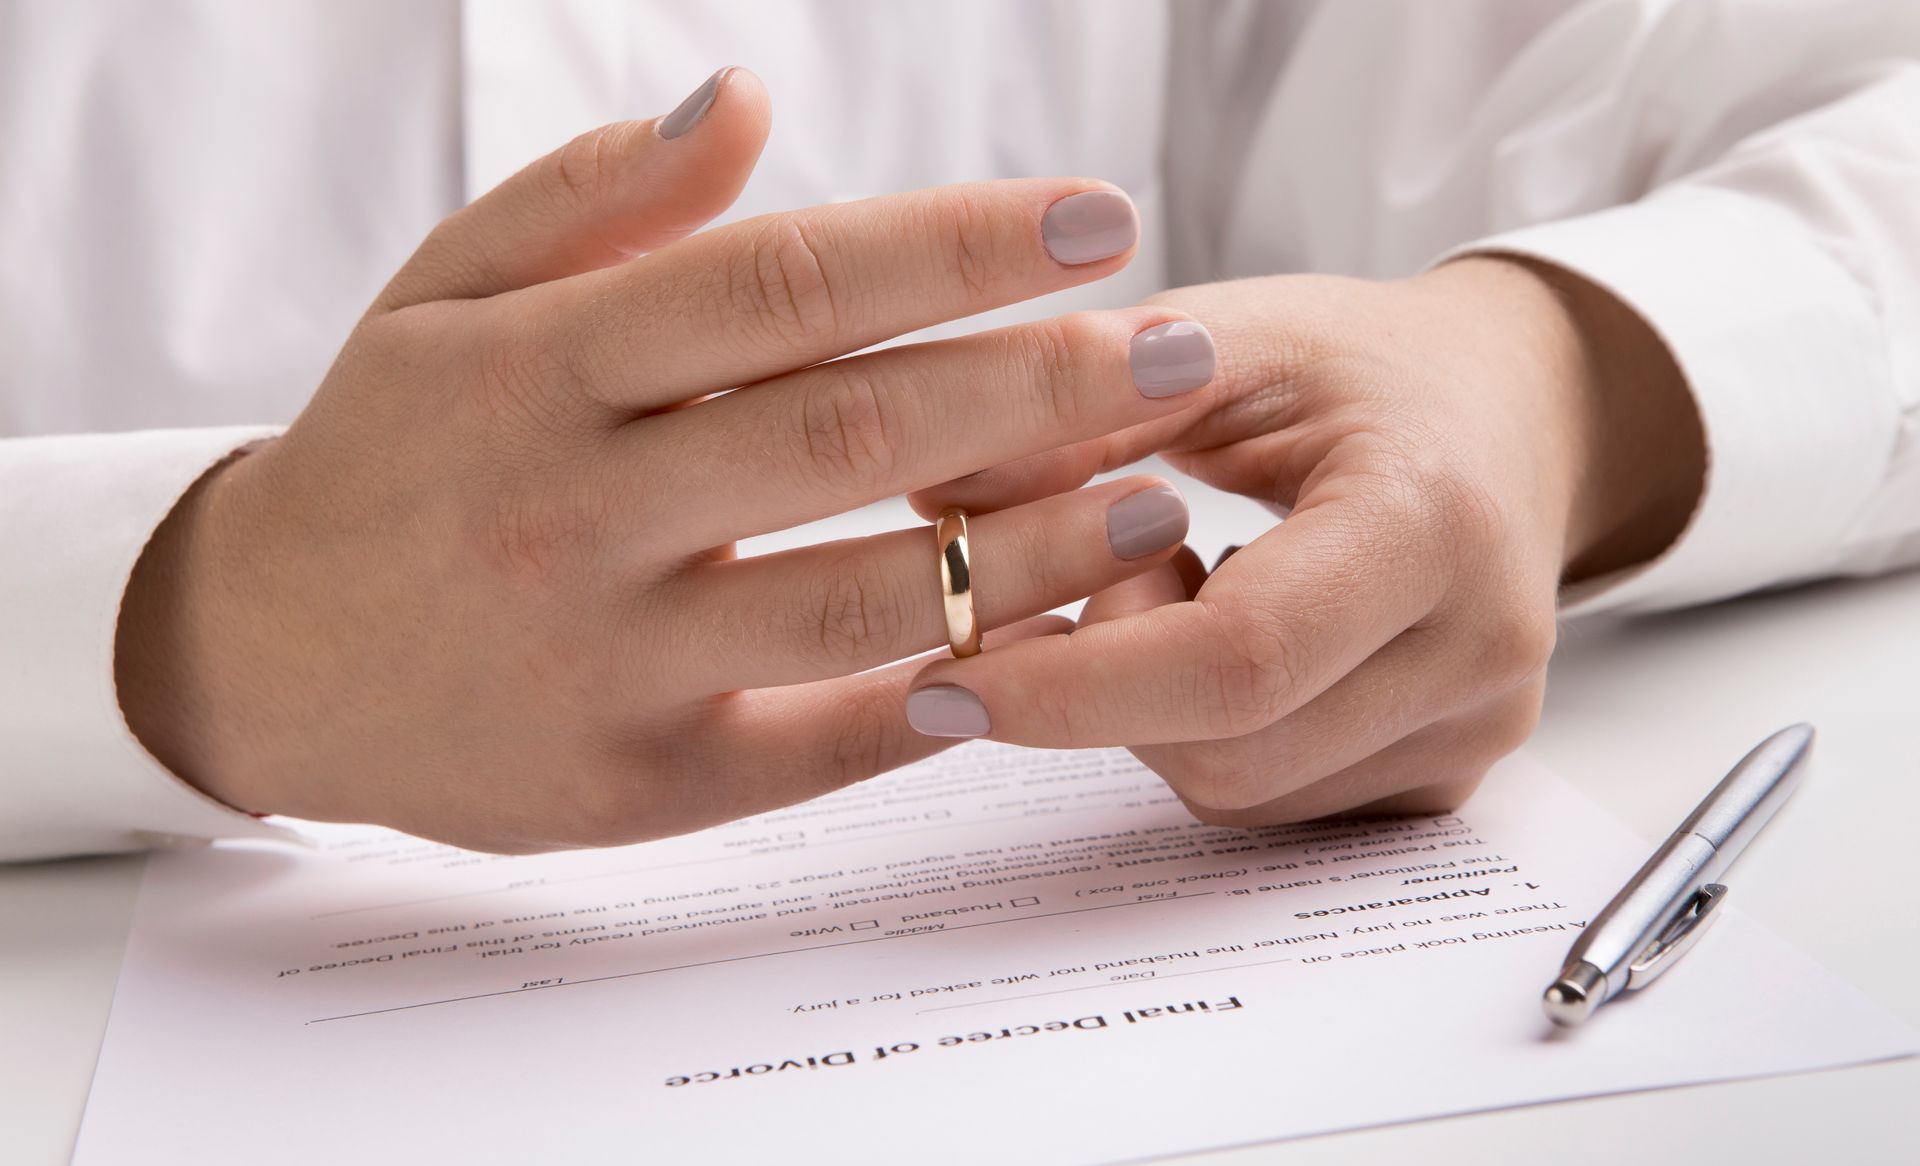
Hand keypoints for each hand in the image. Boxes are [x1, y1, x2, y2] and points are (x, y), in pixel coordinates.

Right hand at [113, 69, 1217, 850]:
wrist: (262, 659)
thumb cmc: (390, 454)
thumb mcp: (441, 296)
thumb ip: (591, 195)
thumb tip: (747, 94)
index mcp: (534, 367)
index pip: (778, 285)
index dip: (953, 245)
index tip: (1100, 216)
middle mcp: (572, 513)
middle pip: (844, 434)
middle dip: (1037, 387)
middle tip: (1181, 350)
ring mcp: (606, 664)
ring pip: (857, 601)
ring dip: (1029, 550)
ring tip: (1159, 499)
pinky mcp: (638, 787)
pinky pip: (823, 744)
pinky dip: (947, 695)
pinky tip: (1056, 643)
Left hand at [905, 258, 1703, 821]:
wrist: (1515, 413)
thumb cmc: (1367, 367)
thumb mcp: (1233, 340)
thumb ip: (1086, 406)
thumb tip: (934, 505)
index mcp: (1431, 519)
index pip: (1238, 657)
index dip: (1076, 686)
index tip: (947, 682)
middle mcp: (1481, 647)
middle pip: (1225, 750)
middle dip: (1107, 683)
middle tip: (1103, 574)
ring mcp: (1478, 728)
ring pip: (1238, 793)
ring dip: (1153, 712)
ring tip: (1187, 584)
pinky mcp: (1452, 776)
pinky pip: (1276, 807)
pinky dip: (1211, 738)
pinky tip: (1235, 637)